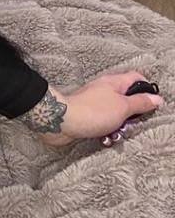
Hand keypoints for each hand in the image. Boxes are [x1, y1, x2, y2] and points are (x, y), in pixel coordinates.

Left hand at [18, 71, 164, 147]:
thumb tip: (157, 98)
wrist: (61, 121)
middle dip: (132, 116)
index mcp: (114, 83)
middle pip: (128, 101)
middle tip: (130, 123)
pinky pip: (103, 124)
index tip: (151, 103)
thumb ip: (141, 103)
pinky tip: (105, 138)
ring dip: (119, 128)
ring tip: (115, 134)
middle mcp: (104, 90)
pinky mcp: (88, 116)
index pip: (136, 78)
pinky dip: (106, 132)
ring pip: (116, 116)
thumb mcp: (123, 107)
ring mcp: (95, 103)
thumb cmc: (93, 111)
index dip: (147, 88)